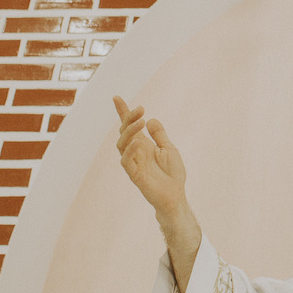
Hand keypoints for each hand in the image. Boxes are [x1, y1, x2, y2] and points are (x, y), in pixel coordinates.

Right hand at [114, 95, 187, 218]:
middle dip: (129, 118)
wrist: (176, 195)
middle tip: (140, 109)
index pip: (130, 126)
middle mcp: (135, 152)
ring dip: (129, 131)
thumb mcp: (169, 148)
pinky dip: (130, 150)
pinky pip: (126, 162)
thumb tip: (150, 119)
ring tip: (140, 121)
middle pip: (125, 131)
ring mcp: (133, 163)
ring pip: (122, 144)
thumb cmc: (172, 174)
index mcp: (143, 144)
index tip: (117, 97)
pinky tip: (137, 141)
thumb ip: (159, 134)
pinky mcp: (134, 175)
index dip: (123, 112)